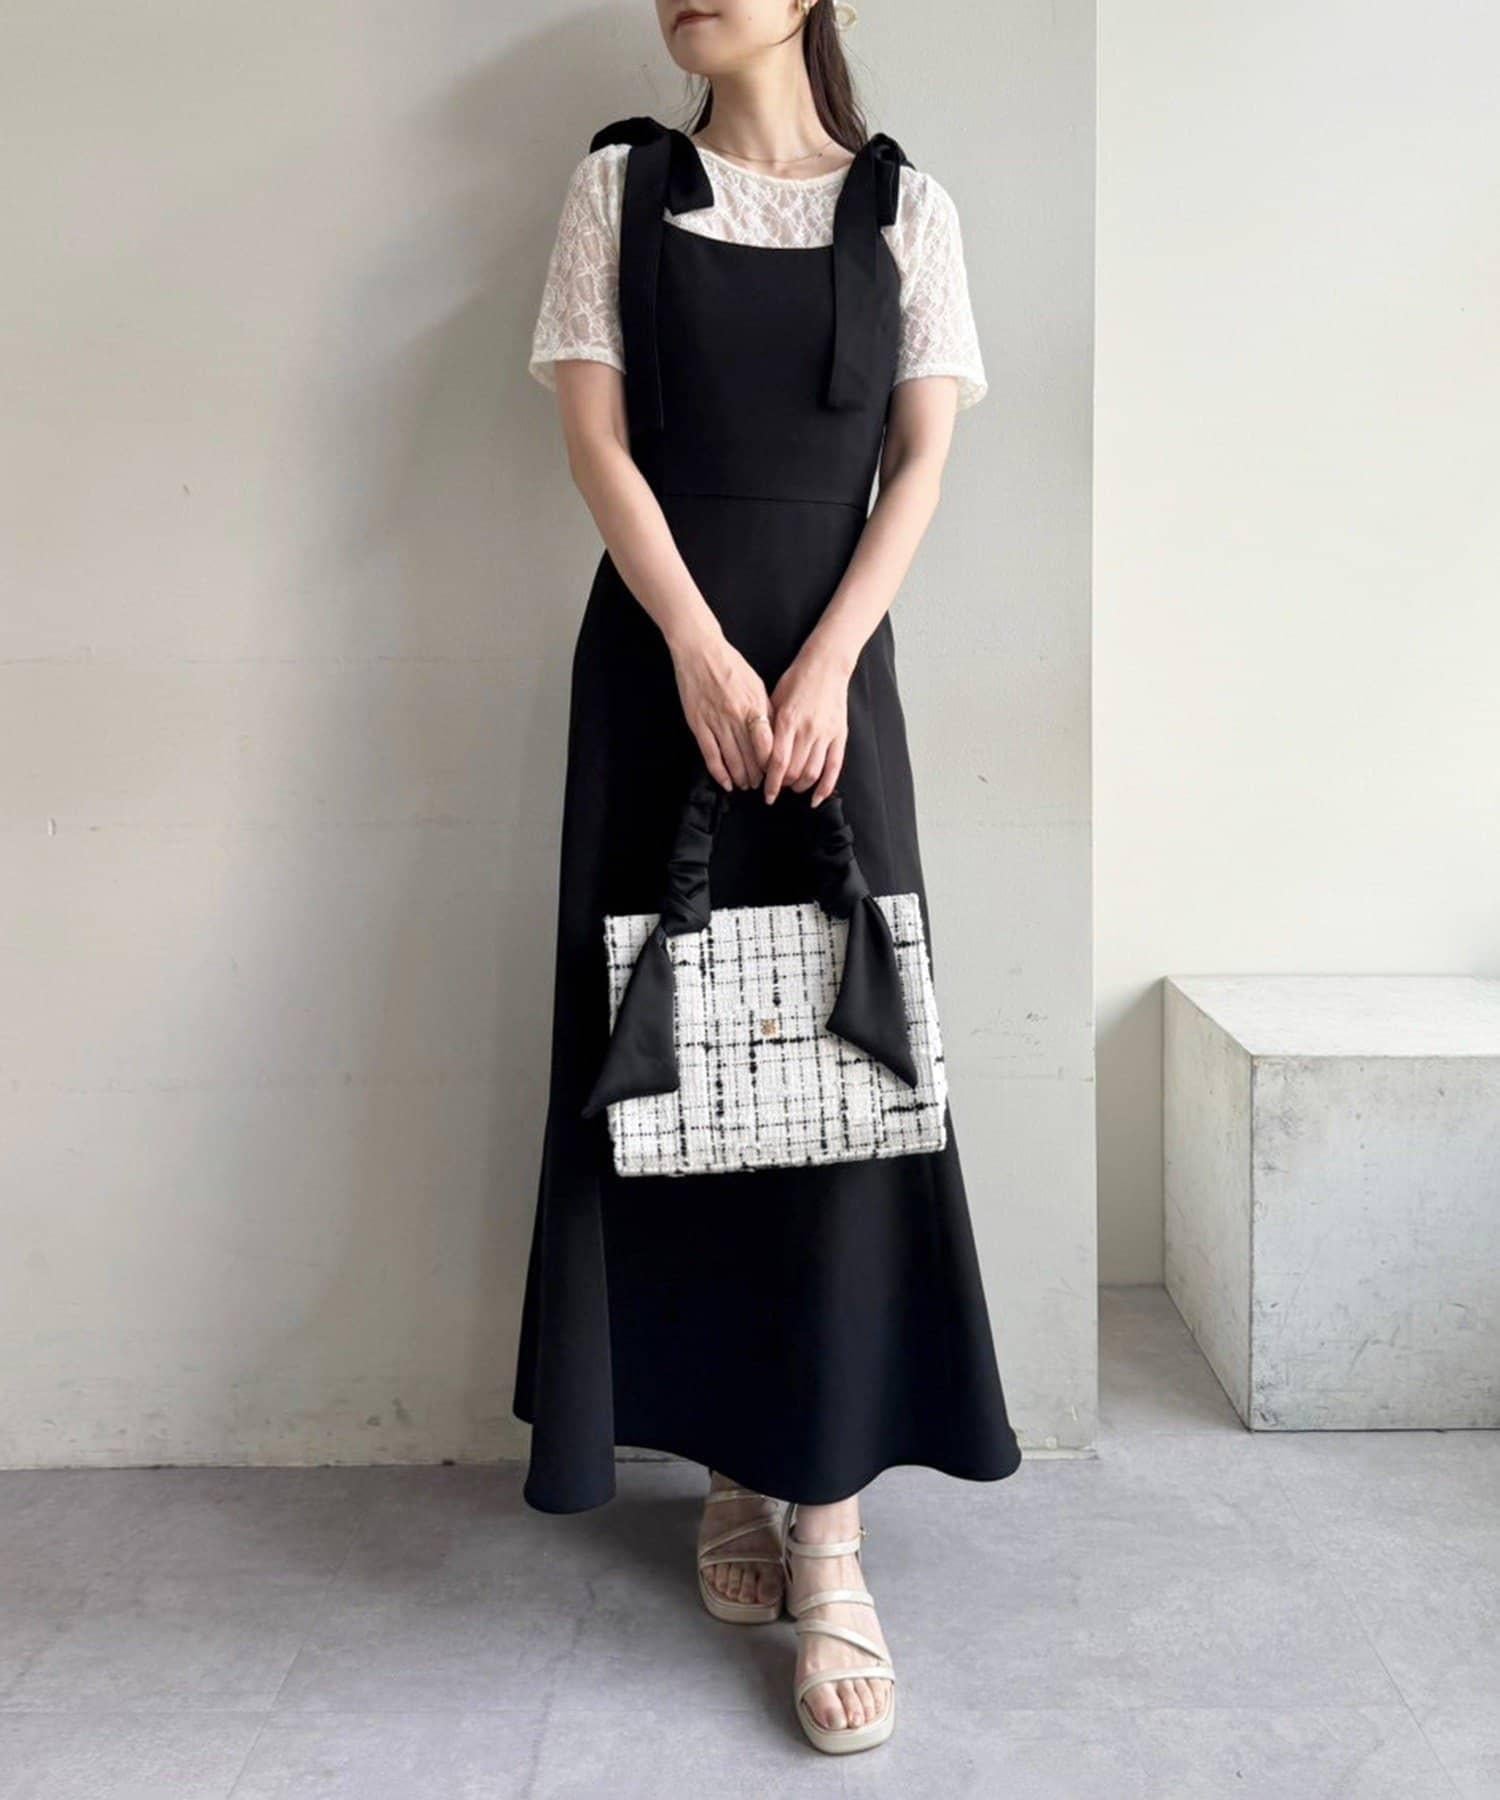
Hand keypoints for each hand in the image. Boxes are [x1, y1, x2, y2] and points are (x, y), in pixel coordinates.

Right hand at [669, 627, 774, 789]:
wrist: (700, 652)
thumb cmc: (731, 666)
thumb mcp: (757, 684)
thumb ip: (766, 709)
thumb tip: (776, 733)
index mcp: (754, 705)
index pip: (767, 744)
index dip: (772, 763)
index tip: (775, 771)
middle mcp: (737, 716)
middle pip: (750, 755)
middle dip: (757, 774)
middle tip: (761, 784)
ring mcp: (716, 721)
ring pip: (732, 759)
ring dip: (741, 776)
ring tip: (745, 785)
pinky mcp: (699, 724)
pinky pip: (710, 755)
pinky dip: (719, 772)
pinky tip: (726, 783)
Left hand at [763, 642, 852, 805]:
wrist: (826, 665)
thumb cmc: (796, 680)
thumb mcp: (774, 700)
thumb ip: (768, 728)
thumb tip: (760, 755)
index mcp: (787, 721)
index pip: (777, 762)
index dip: (771, 783)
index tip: (766, 793)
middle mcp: (807, 729)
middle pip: (793, 771)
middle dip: (783, 784)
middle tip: (778, 786)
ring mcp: (825, 733)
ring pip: (812, 773)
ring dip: (800, 786)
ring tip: (793, 787)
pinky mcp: (839, 735)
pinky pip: (834, 768)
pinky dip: (825, 788)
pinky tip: (816, 799)